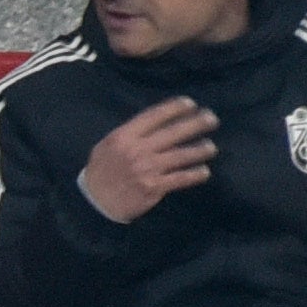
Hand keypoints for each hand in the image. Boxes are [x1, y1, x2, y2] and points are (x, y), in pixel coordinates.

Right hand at [79, 95, 217, 225]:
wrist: (94, 202)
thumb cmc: (101, 171)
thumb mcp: (107, 146)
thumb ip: (130, 135)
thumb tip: (157, 124)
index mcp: (124, 136)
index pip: (154, 116)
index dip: (174, 108)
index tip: (190, 104)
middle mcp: (137, 150)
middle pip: (173, 133)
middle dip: (195, 124)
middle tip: (212, 119)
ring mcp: (147, 169)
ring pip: (181, 155)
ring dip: (200, 150)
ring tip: (211, 147)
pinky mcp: (154, 187)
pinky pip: (180, 178)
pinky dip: (195, 174)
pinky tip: (204, 171)